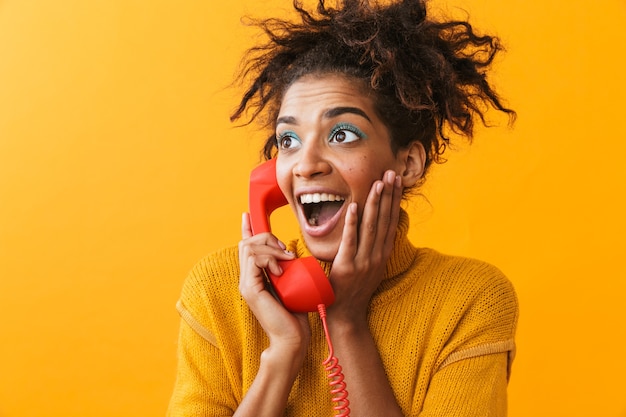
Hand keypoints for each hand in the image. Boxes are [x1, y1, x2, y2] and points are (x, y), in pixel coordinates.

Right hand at [238, 213, 310, 358]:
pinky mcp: (250, 288)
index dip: (247, 230)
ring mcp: (246, 284)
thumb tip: (293, 255)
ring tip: (287, 260)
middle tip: (287, 252)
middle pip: (247, 243)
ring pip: (249, 247)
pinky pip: (254, 259)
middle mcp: (247, 279)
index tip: (247, 215)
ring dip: (271, 248)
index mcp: (255, 277)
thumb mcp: (293, 284)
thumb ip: (288, 270)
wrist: (292, 339)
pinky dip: (269, 258)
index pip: (246, 248)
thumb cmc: (296, 315)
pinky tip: (281, 270)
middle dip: (268, 238)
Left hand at [327, 170, 402, 324]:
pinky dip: (352, 223)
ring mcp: (364, 261)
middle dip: (388, 194)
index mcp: (383, 253)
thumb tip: (376, 225)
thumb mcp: (370, 266)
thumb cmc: (354, 289)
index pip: (391, 221)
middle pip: (384, 219)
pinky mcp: (347, 267)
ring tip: (377, 183)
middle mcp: (377, 255)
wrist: (346, 314)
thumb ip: (373, 246)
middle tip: (390, 173)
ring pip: (371, 227)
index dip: (394, 200)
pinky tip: (353, 207)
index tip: (396, 181)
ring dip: (374, 203)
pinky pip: (350, 241)